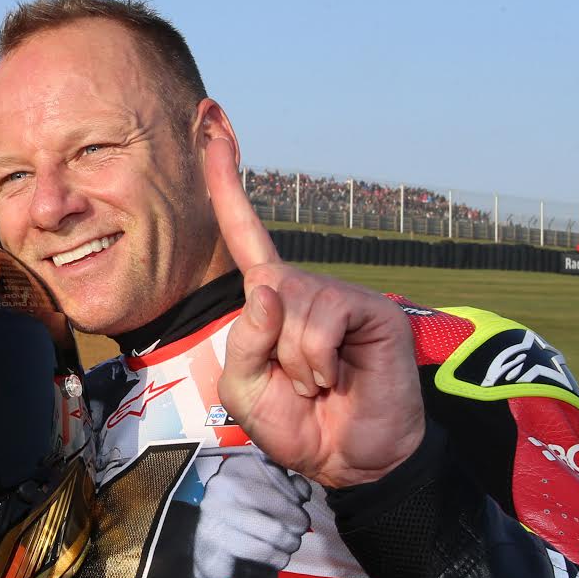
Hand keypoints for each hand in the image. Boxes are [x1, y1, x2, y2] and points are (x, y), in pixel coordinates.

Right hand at [191, 452, 311, 577]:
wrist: (210, 552)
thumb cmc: (240, 521)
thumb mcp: (265, 496)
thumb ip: (287, 487)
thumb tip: (302, 490)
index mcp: (235, 467)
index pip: (276, 472)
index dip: (294, 491)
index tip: (299, 503)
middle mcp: (222, 485)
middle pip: (277, 502)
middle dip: (297, 519)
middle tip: (299, 528)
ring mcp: (217, 513)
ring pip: (273, 530)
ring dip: (289, 541)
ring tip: (289, 543)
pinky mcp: (217, 541)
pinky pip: (261, 550)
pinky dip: (277, 557)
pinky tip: (277, 557)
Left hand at [204, 138, 424, 487]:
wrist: (348, 460)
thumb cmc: (298, 422)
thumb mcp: (246, 387)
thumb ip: (244, 340)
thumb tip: (270, 287)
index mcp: (271, 300)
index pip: (243, 231)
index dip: (224, 177)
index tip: (208, 117)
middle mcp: (304, 287)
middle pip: (264, 287)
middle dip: (269, 350)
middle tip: (299, 385)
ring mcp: (340, 295)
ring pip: (293, 308)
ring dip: (298, 362)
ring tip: (322, 382)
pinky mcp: (370, 310)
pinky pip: (322, 320)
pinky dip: (319, 359)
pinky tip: (339, 375)